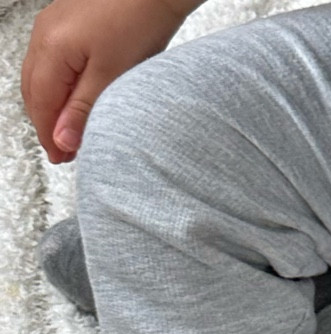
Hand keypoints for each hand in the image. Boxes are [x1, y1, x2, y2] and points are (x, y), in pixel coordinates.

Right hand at [21, 0, 195, 162]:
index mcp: (51, 48)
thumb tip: (63, 140)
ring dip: (54, 106)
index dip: (49, 135)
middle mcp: (44, 33)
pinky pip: (53, 61)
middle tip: (66, 153)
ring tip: (72, 133)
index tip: (62, 159)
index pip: (40, 104)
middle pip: (35, 90)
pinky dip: (60, 86)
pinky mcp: (67, 21)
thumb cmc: (137, 20)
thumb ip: (83, 109)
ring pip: (42, 76)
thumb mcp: (111, 75)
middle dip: (48, 123)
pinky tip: (76, 99)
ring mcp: (53, 25)